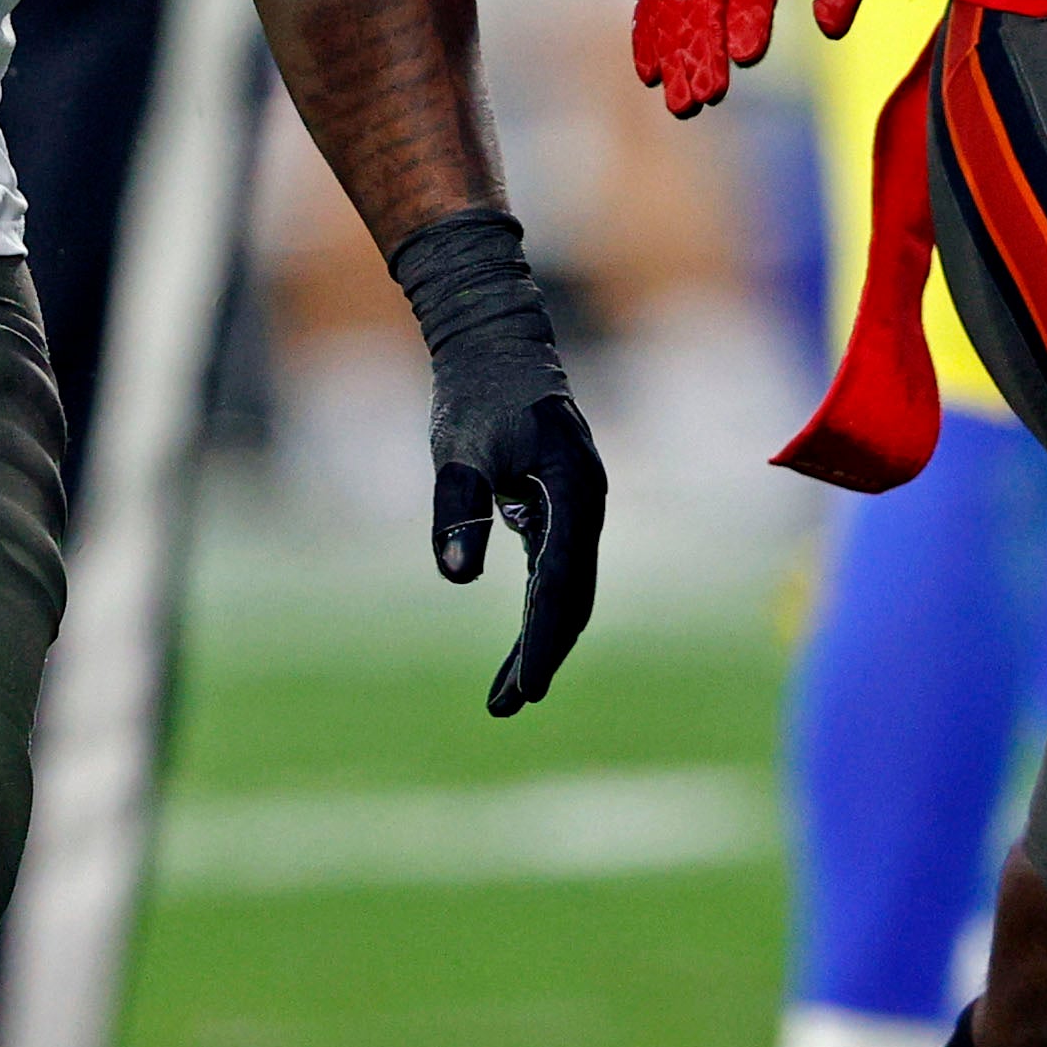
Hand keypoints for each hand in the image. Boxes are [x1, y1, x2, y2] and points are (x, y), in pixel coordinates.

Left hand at [390, 209, 607, 716]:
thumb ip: (458, 509)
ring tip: (506, 698)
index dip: (542, 640)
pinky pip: (556, 574)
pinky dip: (537, 613)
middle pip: (574, 597)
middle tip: (510, 705)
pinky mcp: (560, 509)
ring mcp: (579, 508)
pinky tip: (514, 652)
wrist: (495, 340)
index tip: (525, 688)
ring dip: (540, 642)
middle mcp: (588, 504)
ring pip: (568, 591)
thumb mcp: (458, 450)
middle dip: (543, 654)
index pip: (562, 582)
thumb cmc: (475, 392)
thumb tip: (458, 578)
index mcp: (574, 489)